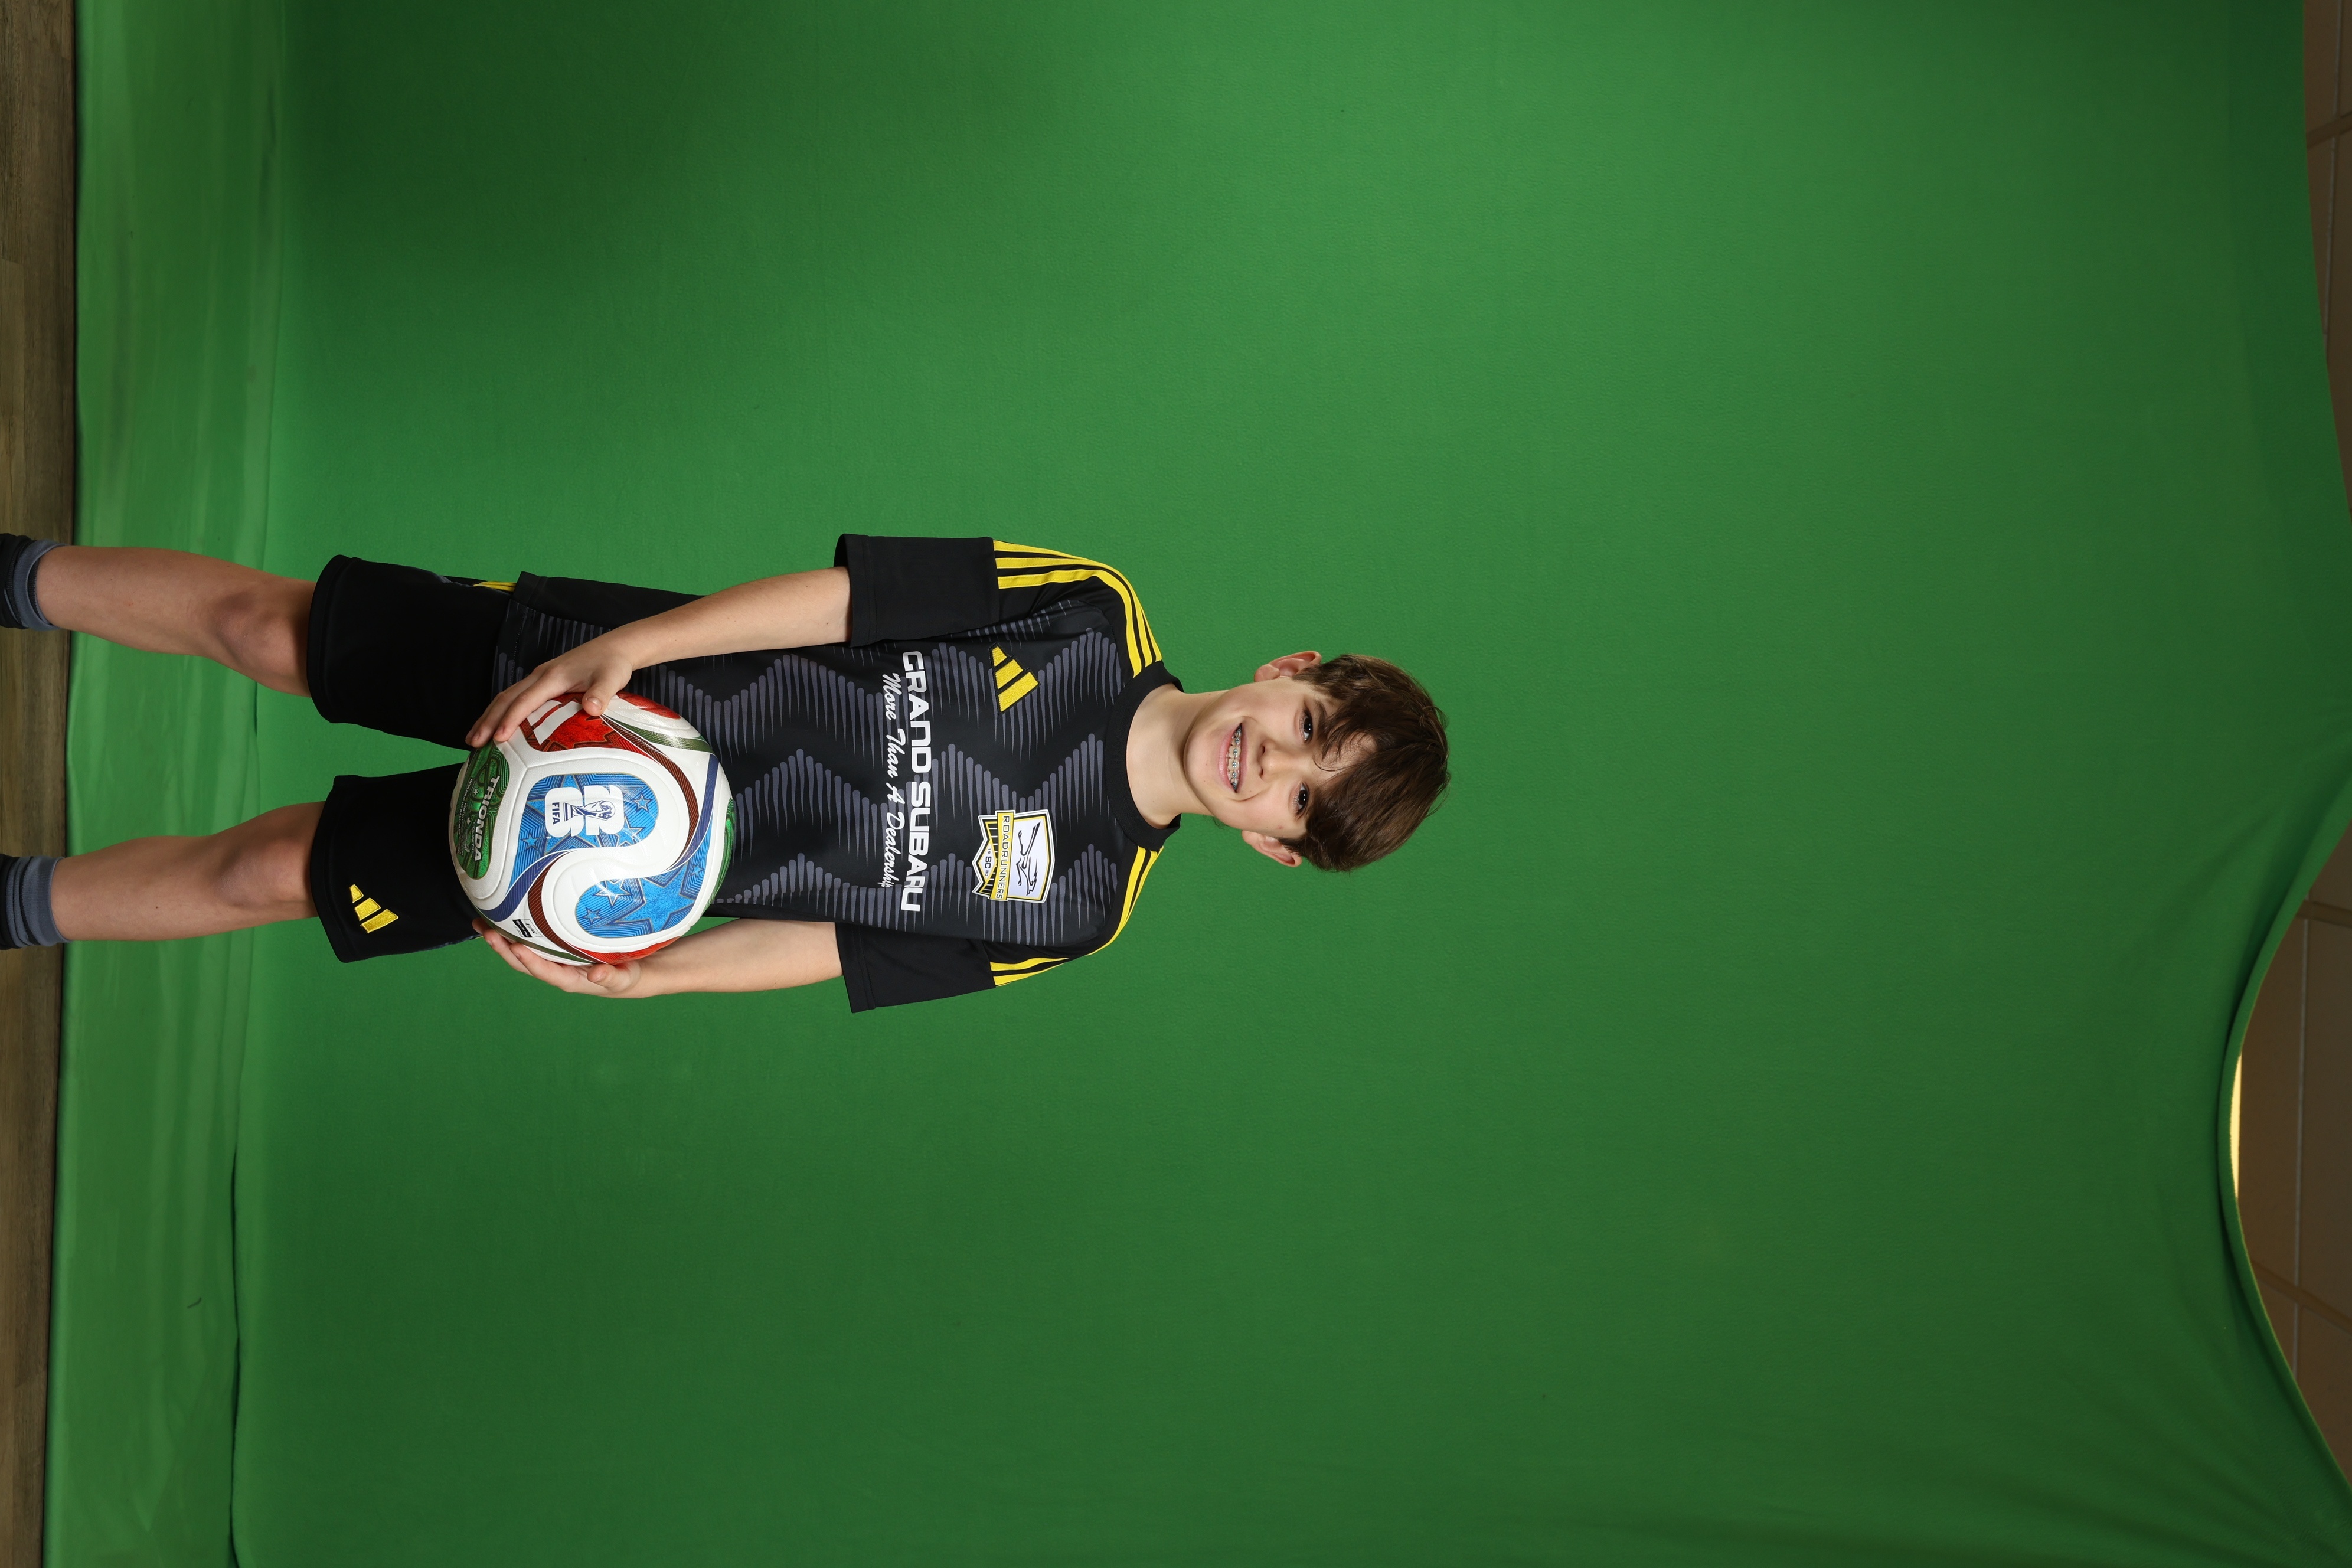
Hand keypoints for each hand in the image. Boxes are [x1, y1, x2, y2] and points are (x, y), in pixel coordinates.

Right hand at [466, 630, 642, 746]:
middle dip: (488, 720)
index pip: (525, 700)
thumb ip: (602, 693)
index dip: (511, 720)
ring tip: (474, 739)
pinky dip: (501, 712)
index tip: (499, 738)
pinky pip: (516, 698)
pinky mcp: (542, 682)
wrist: (614, 647)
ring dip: (489, 717)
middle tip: (473, 743)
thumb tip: (591, 708)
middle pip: (506, 698)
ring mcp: (539, 678)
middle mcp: (540, 676)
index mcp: (553, 676)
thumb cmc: (612, 664)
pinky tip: (497, 727)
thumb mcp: (612, 678)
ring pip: (507, 697)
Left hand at [475, 919, 652, 997]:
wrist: (631, 973)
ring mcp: (553, 959)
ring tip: (480, 925)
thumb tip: (597, 975)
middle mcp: (556, 970)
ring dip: (500, 940)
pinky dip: (513, 931)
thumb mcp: (625, 977)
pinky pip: (529, 940)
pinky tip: (499, 917)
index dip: (530, 962)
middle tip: (486, 932)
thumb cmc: (628, 975)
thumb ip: (612, 977)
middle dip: (504, 949)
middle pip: (524, 962)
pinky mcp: (554, 948)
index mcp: (570, 979)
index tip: (517, 947)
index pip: (545, 972)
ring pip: (521, 951)